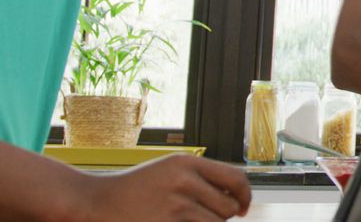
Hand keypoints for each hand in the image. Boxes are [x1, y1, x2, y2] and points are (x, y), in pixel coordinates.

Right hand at [83, 154, 250, 221]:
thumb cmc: (137, 188)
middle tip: (205, 216)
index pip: (236, 178)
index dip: (245, 195)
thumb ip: (202, 177)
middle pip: (228, 206)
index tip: (243, 207)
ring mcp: (175, 204)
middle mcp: (184, 180)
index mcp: (187, 162)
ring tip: (187, 219)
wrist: (97, 202)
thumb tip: (238, 195)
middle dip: (223, 216)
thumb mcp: (170, 170)